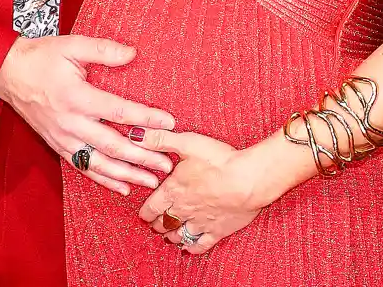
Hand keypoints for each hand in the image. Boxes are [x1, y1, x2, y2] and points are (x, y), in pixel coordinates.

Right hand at [0, 35, 175, 195]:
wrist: (9, 73)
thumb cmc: (42, 57)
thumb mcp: (72, 45)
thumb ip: (103, 50)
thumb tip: (132, 53)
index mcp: (76, 97)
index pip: (118, 110)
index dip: (145, 118)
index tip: (170, 122)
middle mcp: (70, 122)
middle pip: (113, 144)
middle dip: (142, 156)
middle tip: (167, 164)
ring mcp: (63, 138)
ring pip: (99, 163)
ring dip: (127, 174)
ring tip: (151, 181)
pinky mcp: (57, 145)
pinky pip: (84, 167)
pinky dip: (104, 179)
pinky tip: (123, 187)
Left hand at [136, 129, 284, 254]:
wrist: (247, 180)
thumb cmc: (218, 160)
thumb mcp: (187, 142)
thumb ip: (160, 139)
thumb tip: (135, 134)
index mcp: (173, 190)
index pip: (151, 207)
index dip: (145, 212)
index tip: (142, 214)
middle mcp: (183, 210)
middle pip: (163, 223)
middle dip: (156, 223)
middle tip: (153, 224)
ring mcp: (200, 223)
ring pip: (179, 235)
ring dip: (170, 235)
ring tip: (167, 235)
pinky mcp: (218, 231)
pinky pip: (200, 245)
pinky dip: (191, 247)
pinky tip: (187, 248)